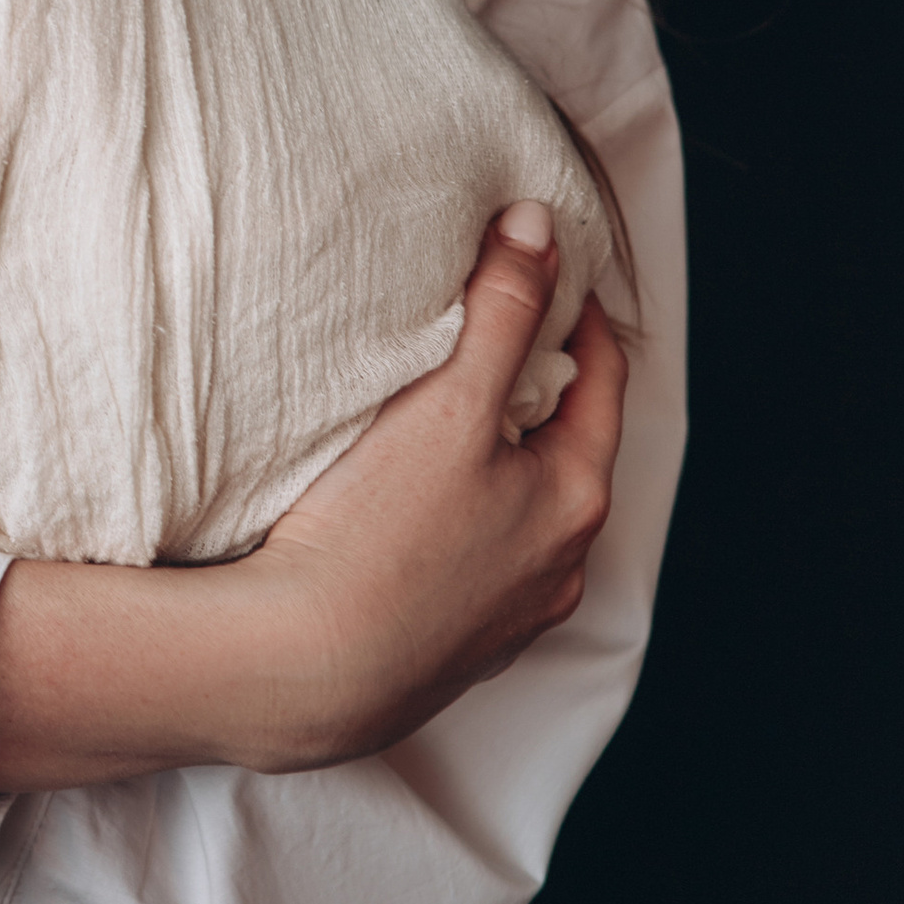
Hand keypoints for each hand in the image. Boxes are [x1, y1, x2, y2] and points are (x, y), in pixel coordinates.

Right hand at [0, 205, 626, 790]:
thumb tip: (538, 229)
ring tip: (438, 422)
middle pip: (563, 447)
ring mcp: (506, 617)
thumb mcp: (450, 405)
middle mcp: (557, 566)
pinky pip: (472, 563)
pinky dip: (456, 522)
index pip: (602, 380)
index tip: (545, 269)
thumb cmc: (378, 541)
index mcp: (574, 500)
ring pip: (517, 512)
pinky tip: (403, 513)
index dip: (576, 314)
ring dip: (493, 462)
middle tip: (484, 335)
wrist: (301, 675)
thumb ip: (500, 311)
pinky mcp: (450, 650)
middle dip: (530, 389)